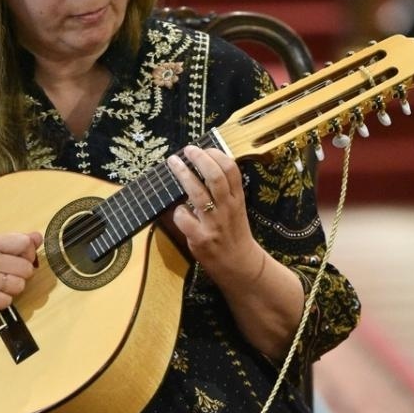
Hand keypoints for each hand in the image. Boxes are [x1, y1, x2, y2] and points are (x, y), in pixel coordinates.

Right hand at [0, 231, 42, 319]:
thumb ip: (12, 243)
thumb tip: (38, 237)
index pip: (24, 243)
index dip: (27, 254)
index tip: (17, 259)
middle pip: (26, 268)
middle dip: (19, 275)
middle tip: (2, 276)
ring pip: (19, 285)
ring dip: (11, 290)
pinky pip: (7, 301)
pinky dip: (1, 302)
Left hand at [166, 146, 263, 290]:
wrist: (239, 265)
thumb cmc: (234, 233)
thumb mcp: (237, 209)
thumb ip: (226, 191)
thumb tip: (205, 166)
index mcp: (237, 199)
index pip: (231, 169)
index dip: (216, 154)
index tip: (204, 147)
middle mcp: (227, 208)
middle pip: (214, 176)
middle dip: (200, 158)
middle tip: (188, 150)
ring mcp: (213, 223)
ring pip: (197, 193)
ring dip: (183, 174)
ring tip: (174, 162)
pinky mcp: (200, 238)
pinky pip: (184, 218)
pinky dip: (178, 211)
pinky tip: (178, 210)